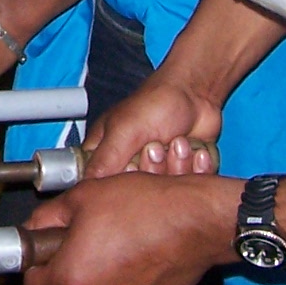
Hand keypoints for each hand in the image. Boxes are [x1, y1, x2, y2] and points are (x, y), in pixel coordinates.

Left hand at [21, 172, 239, 284]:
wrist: (198, 220)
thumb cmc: (142, 205)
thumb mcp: (84, 196)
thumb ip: (49, 216)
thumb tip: (33, 228)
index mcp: (72, 277)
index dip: (34, 269)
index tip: (42, 254)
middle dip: (75, 262)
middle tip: (91, 232)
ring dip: (104, 270)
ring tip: (123, 237)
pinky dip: (130, 277)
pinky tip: (143, 250)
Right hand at [82, 72, 221, 175]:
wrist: (197, 93)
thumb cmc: (157, 101)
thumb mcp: (125, 129)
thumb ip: (106, 159)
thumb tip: (88, 188)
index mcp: (105, 152)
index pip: (98, 184)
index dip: (115, 184)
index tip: (131, 169)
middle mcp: (128, 164)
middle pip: (135, 191)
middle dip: (152, 169)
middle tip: (156, 146)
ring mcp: (155, 171)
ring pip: (162, 189)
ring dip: (176, 164)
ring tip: (176, 141)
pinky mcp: (179, 174)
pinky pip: (186, 187)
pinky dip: (195, 168)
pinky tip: (192, 148)